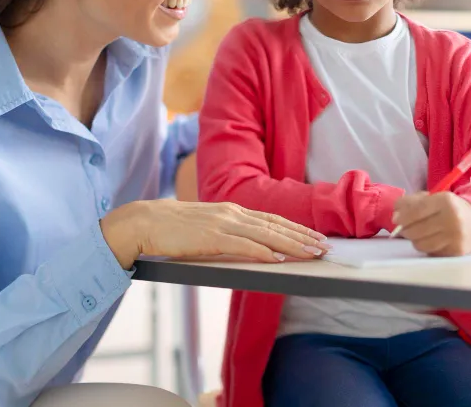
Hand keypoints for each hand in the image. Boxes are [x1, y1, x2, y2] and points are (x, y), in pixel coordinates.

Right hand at [100, 200, 330, 268]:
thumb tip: (252, 247)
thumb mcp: (208, 226)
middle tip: (325, 247)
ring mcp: (222, 224)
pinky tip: (278, 258)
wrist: (145, 222)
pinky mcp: (211, 237)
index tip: (316, 237)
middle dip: (303, 236)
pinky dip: (263, 252)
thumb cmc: (174, 228)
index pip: (273, 219)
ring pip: (266, 234)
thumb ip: (229, 233)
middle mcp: (232, 213)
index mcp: (232, 210)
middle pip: (276, 225)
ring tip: (312, 253)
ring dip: (292, 244)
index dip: (297, 229)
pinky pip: (243, 245)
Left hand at [392, 191, 470, 256]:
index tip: (396, 220)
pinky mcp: (456, 251)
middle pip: (415, 230)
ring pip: (420, 244)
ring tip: (420, 234)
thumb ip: (412, 202)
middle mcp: (452, 219)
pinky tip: (433, 240)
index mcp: (445, 200)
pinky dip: (427, 247)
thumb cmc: (450, 208)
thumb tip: (395, 216)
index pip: (416, 211)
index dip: (402, 217)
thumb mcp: (434, 198)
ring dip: (415, 240)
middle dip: (406, 230)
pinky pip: (431, 252)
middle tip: (405, 228)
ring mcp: (455, 237)